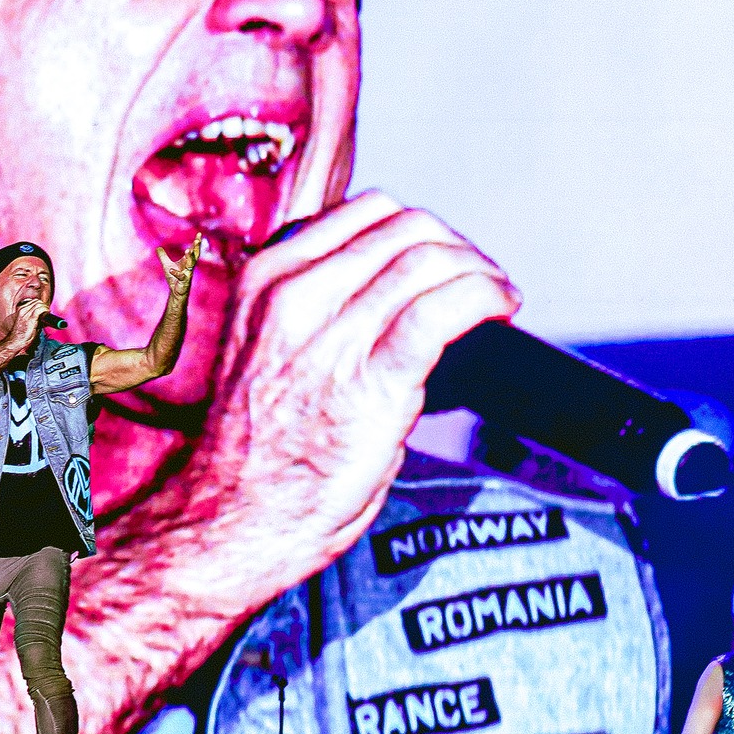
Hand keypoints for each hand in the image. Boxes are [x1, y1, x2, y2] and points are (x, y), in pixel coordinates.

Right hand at [9, 297, 45, 351]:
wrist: (15, 341)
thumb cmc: (21, 334)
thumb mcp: (26, 322)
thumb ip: (32, 317)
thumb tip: (42, 317)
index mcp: (20, 310)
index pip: (33, 301)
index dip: (40, 304)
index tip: (44, 309)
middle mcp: (22, 310)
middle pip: (36, 301)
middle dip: (43, 305)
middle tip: (47, 311)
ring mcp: (26, 313)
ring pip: (38, 304)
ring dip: (45, 307)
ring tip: (47, 312)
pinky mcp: (30, 318)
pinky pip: (39, 309)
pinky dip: (44, 310)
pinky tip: (46, 313)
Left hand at [157, 234, 204, 297]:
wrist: (176, 292)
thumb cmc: (174, 278)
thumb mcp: (166, 265)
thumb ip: (163, 256)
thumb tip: (158, 247)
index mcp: (187, 262)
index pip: (193, 250)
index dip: (196, 242)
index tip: (199, 233)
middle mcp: (189, 267)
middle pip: (195, 256)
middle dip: (196, 248)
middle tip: (197, 240)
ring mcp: (188, 274)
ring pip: (191, 264)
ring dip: (190, 257)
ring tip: (187, 250)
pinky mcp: (184, 282)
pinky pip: (181, 276)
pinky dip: (176, 273)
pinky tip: (171, 270)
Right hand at [165, 191, 520, 611]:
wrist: (232, 520)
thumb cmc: (255, 450)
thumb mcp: (265, 347)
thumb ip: (314, 305)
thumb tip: (387, 288)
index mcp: (265, 280)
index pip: (365, 213)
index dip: (420, 228)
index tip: (443, 255)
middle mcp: (294, 297)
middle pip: (404, 228)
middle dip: (455, 246)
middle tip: (479, 277)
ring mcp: (331, 337)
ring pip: (427, 260)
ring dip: (478, 270)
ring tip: (497, 293)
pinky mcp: (372, 382)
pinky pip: (442, 311)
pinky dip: (484, 297)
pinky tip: (501, 306)